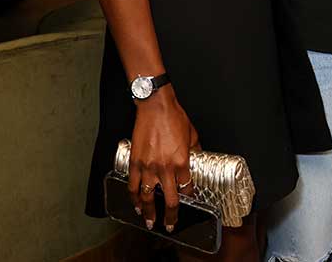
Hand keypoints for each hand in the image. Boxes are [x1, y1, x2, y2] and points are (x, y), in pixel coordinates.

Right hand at [127, 88, 200, 232]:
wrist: (155, 106)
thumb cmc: (174, 117)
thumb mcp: (192, 135)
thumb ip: (195, 150)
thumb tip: (197, 157)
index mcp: (182, 162)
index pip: (186, 189)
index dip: (188, 199)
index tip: (189, 203)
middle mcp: (165, 168)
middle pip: (169, 200)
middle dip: (170, 216)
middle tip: (169, 225)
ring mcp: (148, 166)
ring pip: (147, 197)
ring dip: (148, 212)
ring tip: (149, 221)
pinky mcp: (135, 162)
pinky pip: (133, 184)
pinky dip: (133, 196)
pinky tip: (135, 203)